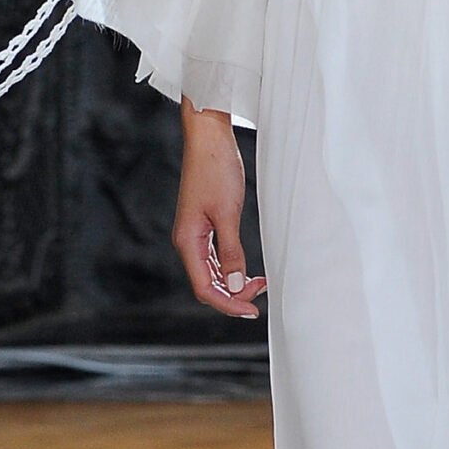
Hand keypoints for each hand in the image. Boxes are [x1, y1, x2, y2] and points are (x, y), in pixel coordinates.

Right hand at [172, 102, 267, 319]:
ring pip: (211, 273)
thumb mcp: (228, 213)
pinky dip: (230, 268)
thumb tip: (235, 286)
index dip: (227, 304)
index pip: (204, 288)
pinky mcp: (203, 225)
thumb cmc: (216, 169)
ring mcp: (194, 234)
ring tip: (260, 284)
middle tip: (262, 295)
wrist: (208, 137)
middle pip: (206, 284)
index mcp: (187, 241)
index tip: (253, 311)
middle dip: (233, 295)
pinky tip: (247, 271)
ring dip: (233, 283)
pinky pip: (215, 258)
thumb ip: (231, 252)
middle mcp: (187, 241)